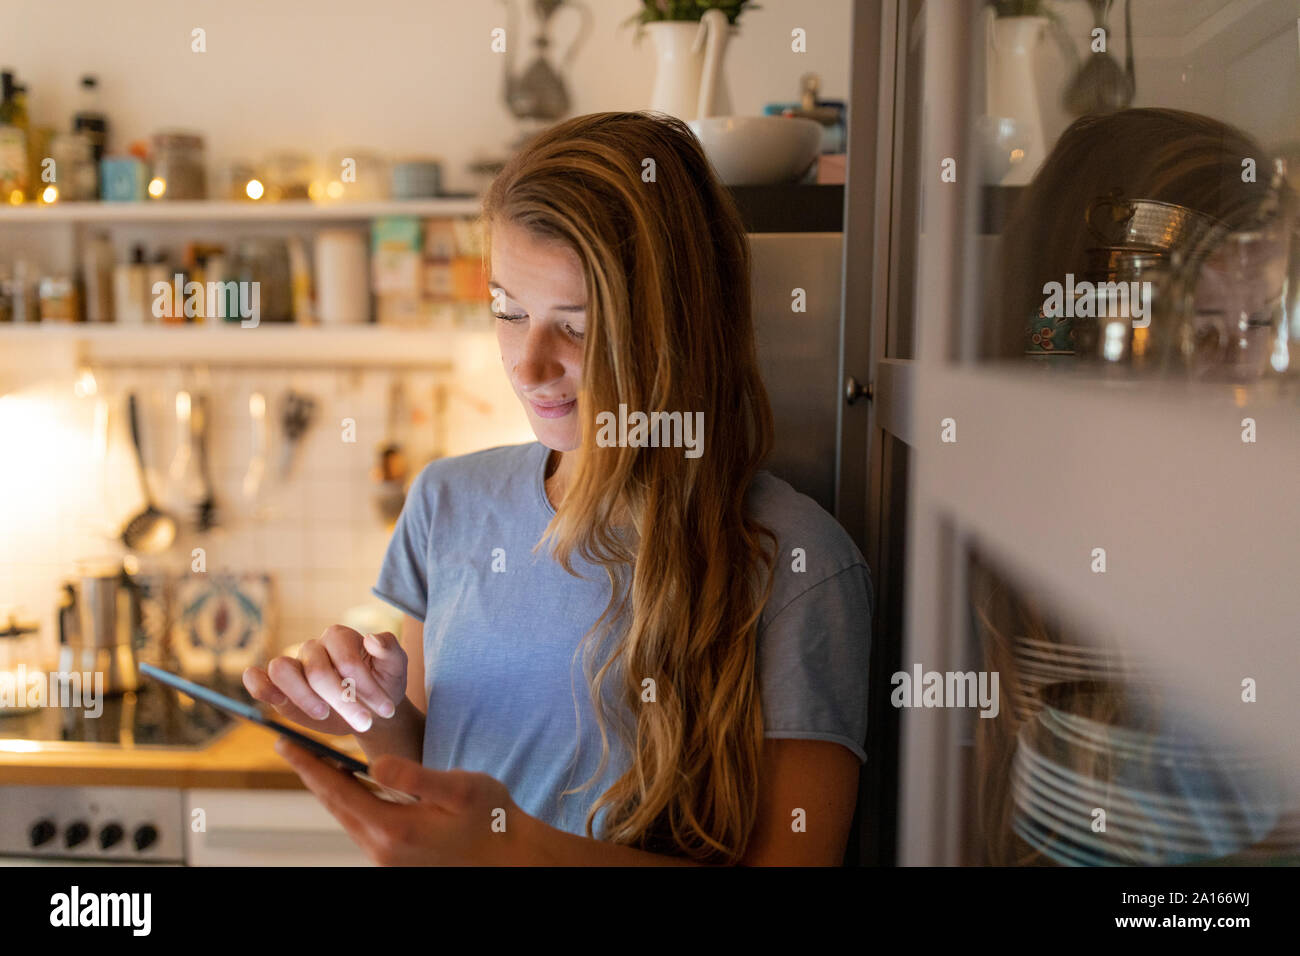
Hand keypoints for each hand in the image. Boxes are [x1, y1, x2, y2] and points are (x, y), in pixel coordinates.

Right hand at [242, 625, 406, 735]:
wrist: (371, 710)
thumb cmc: (384, 684)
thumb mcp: (396, 668)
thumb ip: (389, 649)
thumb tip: (370, 639)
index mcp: (340, 637)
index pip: (345, 659)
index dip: (364, 685)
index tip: (385, 709)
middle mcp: (314, 648)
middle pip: (317, 671)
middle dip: (343, 702)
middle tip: (365, 723)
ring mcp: (295, 666)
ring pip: (282, 670)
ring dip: (303, 697)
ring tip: (324, 715)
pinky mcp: (280, 688)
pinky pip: (258, 678)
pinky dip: (259, 686)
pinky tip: (273, 699)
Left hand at [273, 738, 536, 865]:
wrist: (510, 858)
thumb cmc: (491, 818)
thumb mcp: (460, 788)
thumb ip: (414, 777)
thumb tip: (374, 763)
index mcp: (393, 828)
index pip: (337, 791)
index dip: (309, 765)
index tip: (284, 744)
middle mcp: (382, 849)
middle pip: (335, 806)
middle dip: (311, 774)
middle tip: (289, 748)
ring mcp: (387, 858)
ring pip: (347, 817)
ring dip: (331, 789)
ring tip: (317, 762)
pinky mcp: (395, 860)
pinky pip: (362, 826)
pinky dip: (350, 803)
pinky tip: (353, 787)